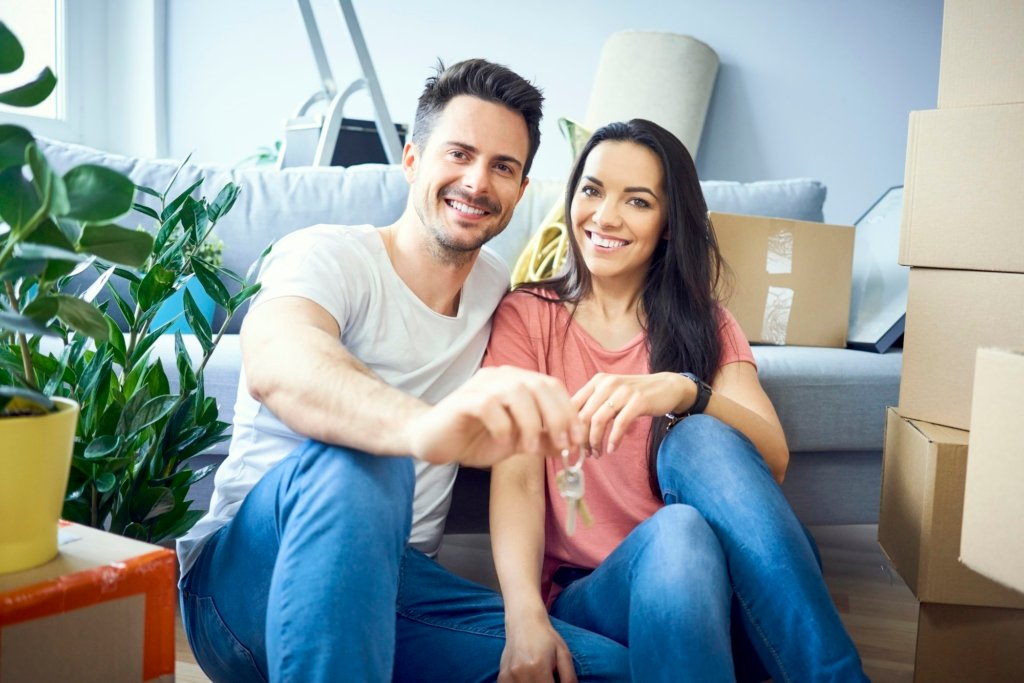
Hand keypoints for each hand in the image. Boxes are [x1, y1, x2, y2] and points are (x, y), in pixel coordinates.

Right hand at [406, 366, 584, 466]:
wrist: (432, 441)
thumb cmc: (474, 438)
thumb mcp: (516, 442)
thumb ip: (543, 439)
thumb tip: (572, 446)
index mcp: (516, 381)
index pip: (551, 385)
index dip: (569, 411)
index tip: (577, 439)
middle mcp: (500, 376)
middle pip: (538, 385)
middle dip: (557, 417)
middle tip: (562, 445)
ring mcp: (480, 386)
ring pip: (517, 392)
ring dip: (531, 423)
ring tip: (529, 449)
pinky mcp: (462, 400)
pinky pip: (489, 406)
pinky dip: (503, 427)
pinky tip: (502, 443)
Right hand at [499, 613, 577, 682]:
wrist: (523, 621)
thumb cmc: (546, 638)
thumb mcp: (564, 654)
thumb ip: (569, 678)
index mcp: (538, 667)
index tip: (556, 681)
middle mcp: (520, 673)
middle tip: (550, 678)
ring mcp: (508, 676)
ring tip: (541, 678)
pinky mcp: (502, 677)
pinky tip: (529, 678)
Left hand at [572, 372, 694, 453]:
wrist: (667, 386)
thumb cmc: (635, 395)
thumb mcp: (612, 395)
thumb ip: (594, 406)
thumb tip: (572, 429)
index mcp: (597, 381)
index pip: (574, 405)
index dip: (568, 427)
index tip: (571, 444)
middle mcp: (607, 383)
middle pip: (583, 415)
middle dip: (581, 439)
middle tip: (584, 454)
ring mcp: (623, 391)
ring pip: (598, 420)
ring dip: (595, 441)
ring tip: (597, 454)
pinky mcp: (638, 400)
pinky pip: (620, 423)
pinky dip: (614, 439)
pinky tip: (612, 449)